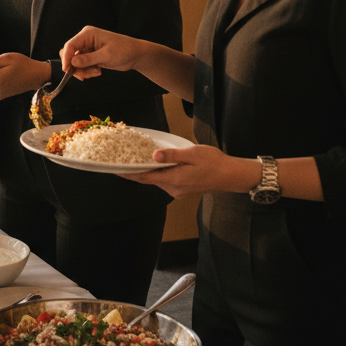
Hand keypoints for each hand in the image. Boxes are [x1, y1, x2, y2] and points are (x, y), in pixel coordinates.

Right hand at [59, 26, 146, 79]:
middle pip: (70, 54)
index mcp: (88, 34)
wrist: (135, 55)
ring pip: (75, 62)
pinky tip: (98, 71)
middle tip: (84, 76)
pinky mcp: (90, 56)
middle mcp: (85, 40)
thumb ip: (87, 59)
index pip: (70, 45)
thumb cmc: (124, 50)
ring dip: (83, 70)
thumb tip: (72, 63)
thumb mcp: (106, 55)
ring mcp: (87, 48)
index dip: (66, 58)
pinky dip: (87, 71)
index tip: (66, 70)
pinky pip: (82, 65)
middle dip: (75, 67)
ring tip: (96, 72)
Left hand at [123, 145, 257, 198]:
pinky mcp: (183, 189)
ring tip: (134, 159)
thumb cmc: (214, 162)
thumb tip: (153, 156)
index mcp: (173, 180)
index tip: (114, 169)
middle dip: (135, 170)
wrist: (231, 175)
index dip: (128, 173)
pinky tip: (155, 164)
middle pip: (148, 179)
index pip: (144, 177)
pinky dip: (157, 173)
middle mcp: (173, 189)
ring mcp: (178, 191)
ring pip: (157, 180)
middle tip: (121, 160)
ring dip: (146, 171)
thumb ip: (172, 155)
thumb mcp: (192, 154)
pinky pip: (165, 180)